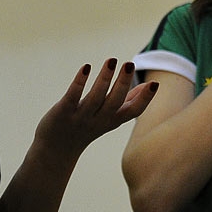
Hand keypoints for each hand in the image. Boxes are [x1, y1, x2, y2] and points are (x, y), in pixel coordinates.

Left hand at [31, 59, 158, 161]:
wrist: (56, 151)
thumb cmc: (86, 129)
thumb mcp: (110, 117)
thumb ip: (128, 102)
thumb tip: (148, 87)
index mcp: (112, 120)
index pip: (133, 111)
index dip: (145, 99)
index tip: (155, 84)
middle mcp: (99, 120)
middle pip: (114, 102)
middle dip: (123, 83)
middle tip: (130, 64)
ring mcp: (80, 117)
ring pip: (95, 98)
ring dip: (104, 79)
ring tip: (111, 61)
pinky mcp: (62, 112)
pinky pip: (72, 97)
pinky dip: (80, 82)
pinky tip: (86, 67)